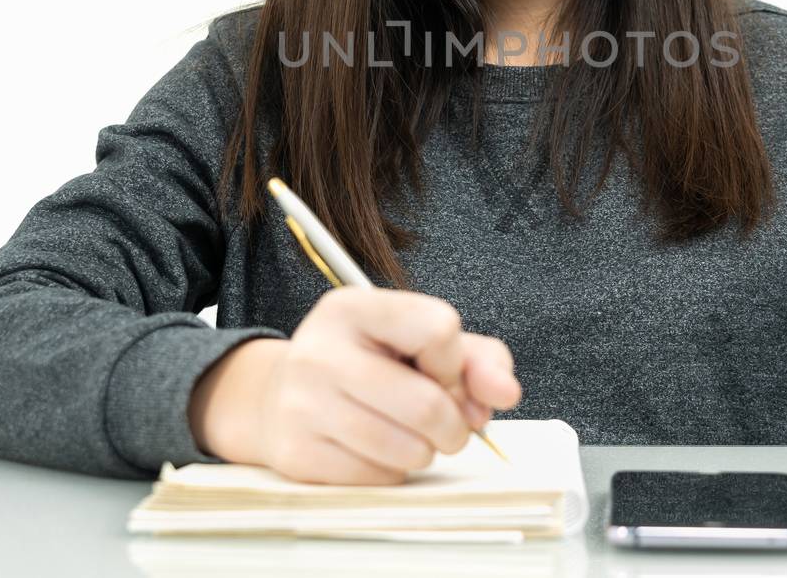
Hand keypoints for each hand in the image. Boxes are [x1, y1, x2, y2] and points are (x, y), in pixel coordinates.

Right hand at [188, 287, 521, 483]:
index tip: (441, 371)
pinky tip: (377, 452)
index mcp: (352, 308)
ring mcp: (302, 404)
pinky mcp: (296, 453)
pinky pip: (377, 478)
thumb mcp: (420, 344)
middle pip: (427, 403)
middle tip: (446, 425)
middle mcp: (320, 350)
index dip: (455, 362)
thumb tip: (505, 392)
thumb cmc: (369, 366)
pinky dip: (392, 472)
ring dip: (426, 452)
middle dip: (453, 424)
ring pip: (406, 448)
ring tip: (411, 437)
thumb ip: (478, 360)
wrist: (282, 398)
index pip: (438, 329)